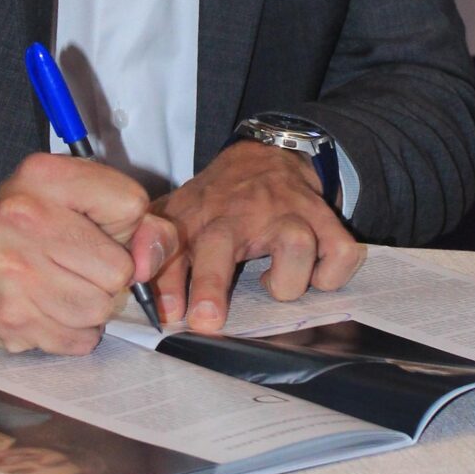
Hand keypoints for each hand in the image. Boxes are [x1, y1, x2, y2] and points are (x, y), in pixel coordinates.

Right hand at [0, 153, 178, 354]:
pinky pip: (79, 340)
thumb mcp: (76, 201)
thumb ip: (138, 222)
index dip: (125, 228)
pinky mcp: (10, 317)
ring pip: (101, 308)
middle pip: (120, 269)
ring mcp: (12, 270)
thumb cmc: (23, 229)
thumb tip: (152, 261)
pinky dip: (71, 332)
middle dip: (108, 275)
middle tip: (73, 265)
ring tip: (58, 288)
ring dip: (91, 308)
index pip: (131, 207)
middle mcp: (23, 217)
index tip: (94, 229)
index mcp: (43, 176)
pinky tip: (44, 310)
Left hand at [151, 140, 363, 331]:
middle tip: (207, 319)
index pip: (171, 247)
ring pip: (295, 246)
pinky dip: (332, 275)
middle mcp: (237, 214)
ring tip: (275, 284)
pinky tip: (314, 277)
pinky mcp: (322, 216)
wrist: (267, 154)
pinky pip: (340, 252)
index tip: (168, 312)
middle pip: (220, 245)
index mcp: (196, 217)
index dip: (167, 281)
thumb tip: (134, 293)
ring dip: (288, 282)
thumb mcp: (179, 214)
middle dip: (210, 283)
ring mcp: (284, 212)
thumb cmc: (219, 198)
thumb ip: (154, 250)